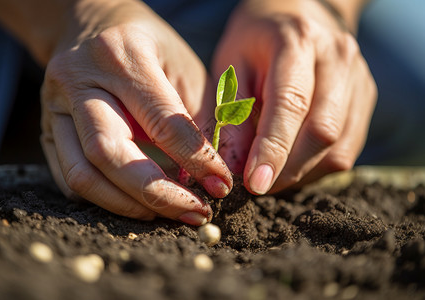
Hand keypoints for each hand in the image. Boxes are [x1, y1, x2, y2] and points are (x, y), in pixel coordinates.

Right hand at [40, 0, 231, 225]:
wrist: (91, 25)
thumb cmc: (147, 47)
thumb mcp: (183, 68)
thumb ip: (195, 120)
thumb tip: (207, 178)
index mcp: (123, 56)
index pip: (161, 120)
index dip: (196, 160)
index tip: (221, 185)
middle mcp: (81, 80)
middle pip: (109, 153)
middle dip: (158, 194)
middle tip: (195, 213)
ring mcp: (55, 107)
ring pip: (83, 174)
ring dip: (128, 205)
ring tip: (166, 213)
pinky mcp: (46, 130)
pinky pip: (68, 178)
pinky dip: (105, 198)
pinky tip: (135, 201)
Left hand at [212, 0, 376, 193]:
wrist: (298, 15)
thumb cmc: (254, 43)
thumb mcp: (229, 68)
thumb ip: (231, 116)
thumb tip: (234, 168)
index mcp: (297, 43)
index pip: (291, 104)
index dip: (274, 150)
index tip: (255, 184)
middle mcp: (337, 59)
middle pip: (322, 132)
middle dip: (287, 169)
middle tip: (257, 184)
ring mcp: (358, 80)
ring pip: (338, 148)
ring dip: (301, 172)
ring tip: (272, 173)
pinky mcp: (365, 100)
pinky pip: (346, 149)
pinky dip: (316, 166)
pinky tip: (293, 162)